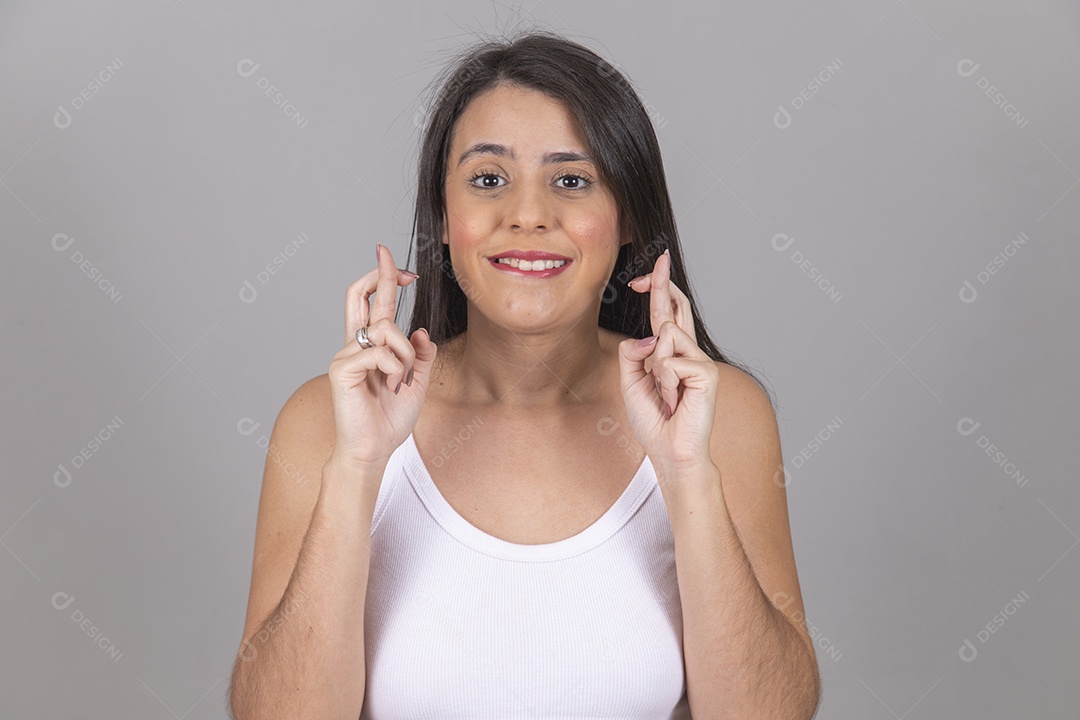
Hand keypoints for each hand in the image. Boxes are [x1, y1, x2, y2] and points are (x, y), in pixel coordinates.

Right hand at [326, 243, 436, 468]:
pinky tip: (392, 386)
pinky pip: (379, 353)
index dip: (385, 279)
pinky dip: (395, 368)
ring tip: (401, 381)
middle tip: (389, 254)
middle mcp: (355, 345)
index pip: (374, 303)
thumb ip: (420, 356)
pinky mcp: (342, 369)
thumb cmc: (390, 419)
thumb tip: (421, 330)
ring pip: (385, 329)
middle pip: (360, 295)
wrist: (374, 450)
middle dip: (379, 272)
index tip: (403, 265)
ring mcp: (345, 355)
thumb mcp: (416, 383)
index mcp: (372, 346)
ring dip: (405, 354)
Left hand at [618, 249, 719, 470]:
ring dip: (655, 368)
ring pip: (665, 336)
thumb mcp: (630, 383)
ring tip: (666, 394)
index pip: (667, 314)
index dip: (660, 289)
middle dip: (663, 284)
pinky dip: (664, 382)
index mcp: (672, 353)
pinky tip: (675, 399)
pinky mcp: (706, 373)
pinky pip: (670, 361)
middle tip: (660, 260)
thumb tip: (646, 336)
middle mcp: (689, 352)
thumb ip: (632, 356)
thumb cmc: (654, 421)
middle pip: (675, 308)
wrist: (671, 452)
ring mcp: (700, 361)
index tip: (652, 271)